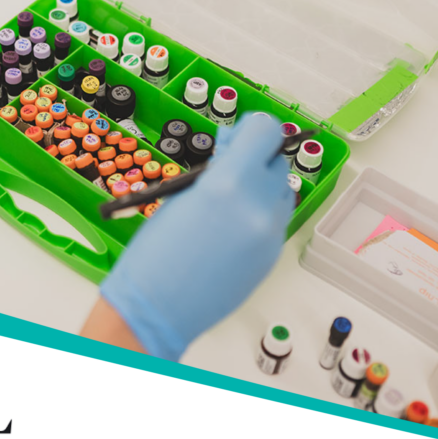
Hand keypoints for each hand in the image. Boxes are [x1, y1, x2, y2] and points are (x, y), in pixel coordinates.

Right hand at [98, 113, 292, 360]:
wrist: (157, 308)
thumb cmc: (154, 257)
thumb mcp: (181, 195)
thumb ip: (216, 171)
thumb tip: (235, 153)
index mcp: (228, 183)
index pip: (265, 131)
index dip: (250, 130)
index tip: (239, 137)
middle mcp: (257, 206)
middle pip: (276, 161)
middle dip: (255, 159)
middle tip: (229, 166)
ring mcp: (270, 234)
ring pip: (283, 191)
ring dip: (262, 187)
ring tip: (230, 201)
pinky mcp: (272, 256)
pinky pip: (277, 220)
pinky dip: (259, 215)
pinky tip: (231, 227)